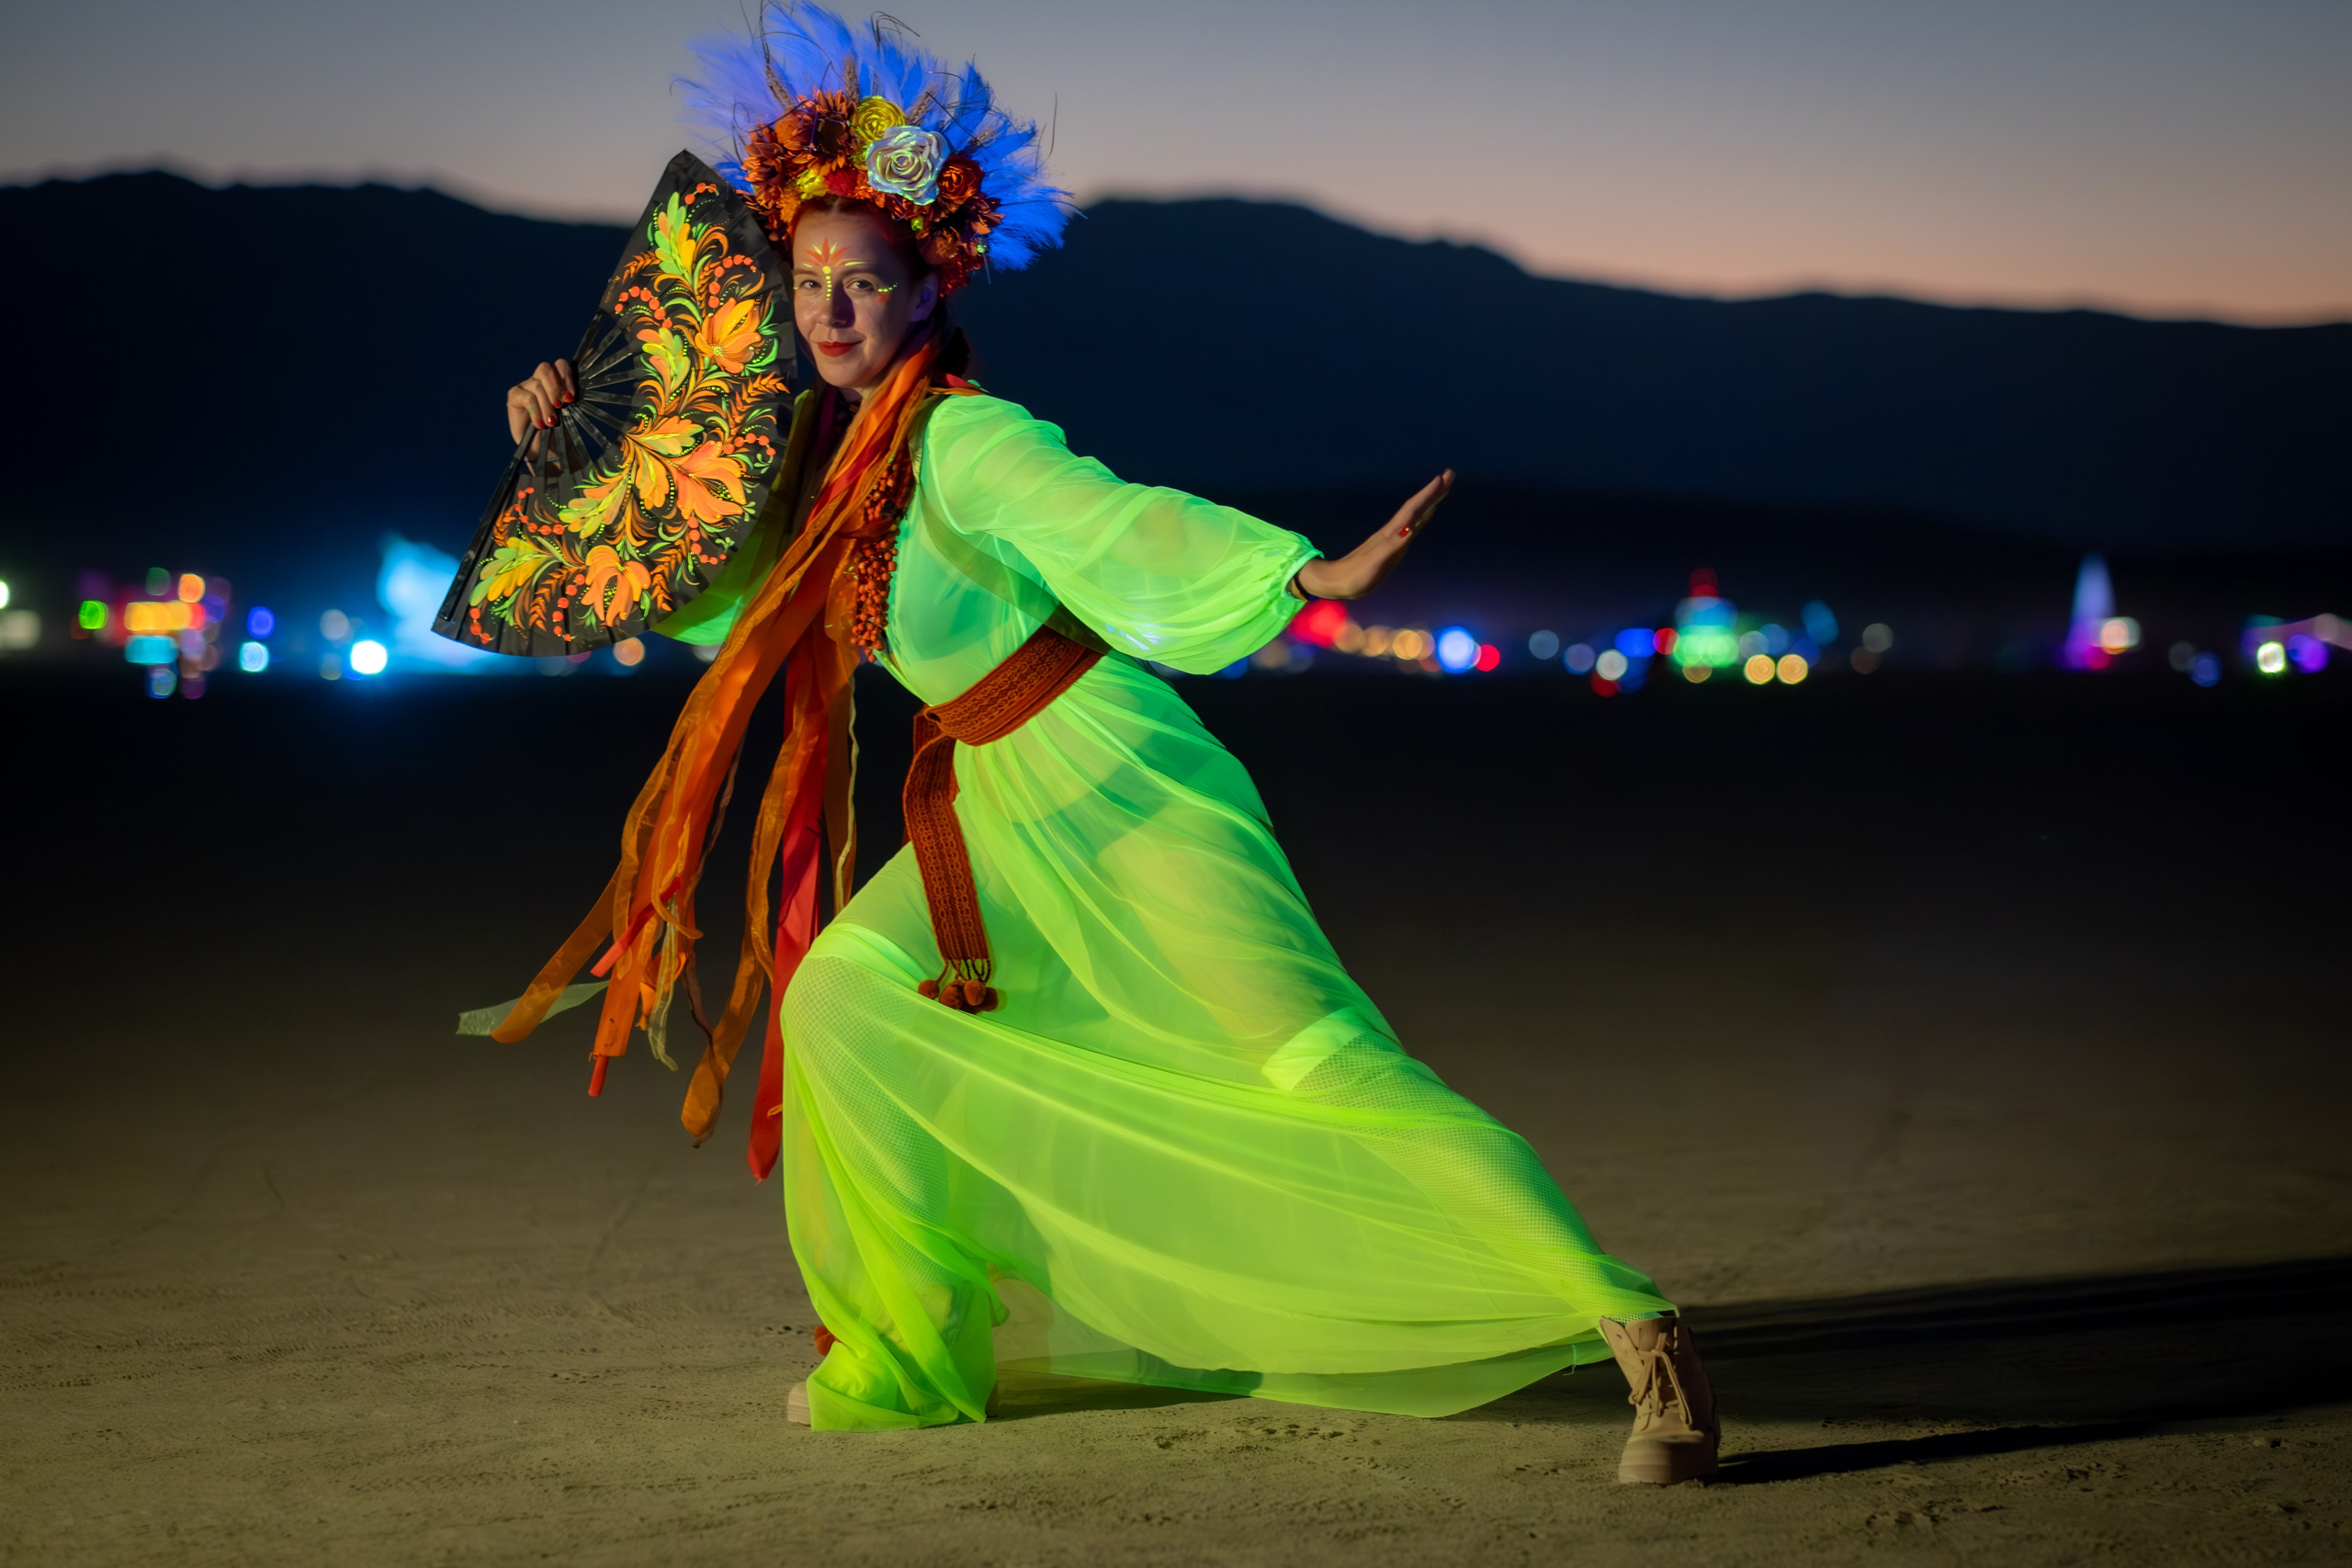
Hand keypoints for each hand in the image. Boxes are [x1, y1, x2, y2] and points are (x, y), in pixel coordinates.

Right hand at [505, 359, 576, 445]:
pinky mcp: (514, 396)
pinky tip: (540, 424)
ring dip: (547, 406)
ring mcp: (526, 386)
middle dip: (555, 387)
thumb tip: (593, 352)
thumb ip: (577, 389)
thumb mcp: (573, 411)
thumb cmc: (560, 431)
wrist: (545, 450)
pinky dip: (536, 412)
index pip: (561, 364)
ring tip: (551, 422)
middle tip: (561, 406)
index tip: (571, 397)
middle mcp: (540, 379)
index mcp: (556, 381)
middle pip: (546, 367)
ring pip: (537, 385)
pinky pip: (527, 397)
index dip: (566, 377)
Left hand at [1294, 470, 1453, 600]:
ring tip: (1443, 488)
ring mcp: (1392, 537)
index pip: (1413, 509)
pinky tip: (1427, 513)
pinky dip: (1423, 516)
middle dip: (1433, 491)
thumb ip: (1393, 545)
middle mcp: (1394, 531)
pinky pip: (1412, 525)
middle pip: (1416, 506)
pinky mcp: (1392, 545)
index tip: (1444, 477)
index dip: (1428, 494)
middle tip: (1449, 474)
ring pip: (1415, 513)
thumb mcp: (1376, 562)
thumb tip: (1411, 528)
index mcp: (1392, 533)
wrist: (1338, 581)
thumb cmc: (1358, 575)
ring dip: (1430, 500)